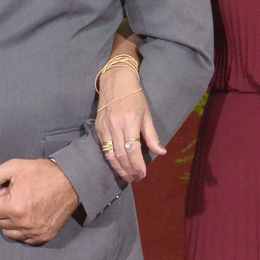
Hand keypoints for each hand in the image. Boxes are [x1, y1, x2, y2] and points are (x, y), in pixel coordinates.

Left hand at [0, 158, 78, 243]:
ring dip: (11, 221)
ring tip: (25, 206)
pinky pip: (23, 239)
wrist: (73, 182)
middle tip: (19, 196)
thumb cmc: (42, 173)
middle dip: (3, 209)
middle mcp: (23, 224)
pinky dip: (23, 229)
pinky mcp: (43, 237)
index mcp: (14, 207)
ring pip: (8, 233)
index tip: (10, 190)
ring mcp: (34, 233)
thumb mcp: (14, 167)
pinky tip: (32, 215)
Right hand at [95, 67, 164, 183]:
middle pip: (121, 155)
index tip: (143, 175)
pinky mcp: (98, 128)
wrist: (115, 80)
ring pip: (110, 155)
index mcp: (129, 122)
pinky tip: (117, 166)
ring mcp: (104, 128)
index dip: (138, 165)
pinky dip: (110, 159)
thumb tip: (161, 152)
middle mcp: (115, 127)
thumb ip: (152, 136)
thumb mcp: (147, 114)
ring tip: (127, 177)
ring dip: (119, 169)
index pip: (133, 150)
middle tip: (136, 179)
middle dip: (129, 170)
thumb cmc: (135, 96)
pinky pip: (103, 148)